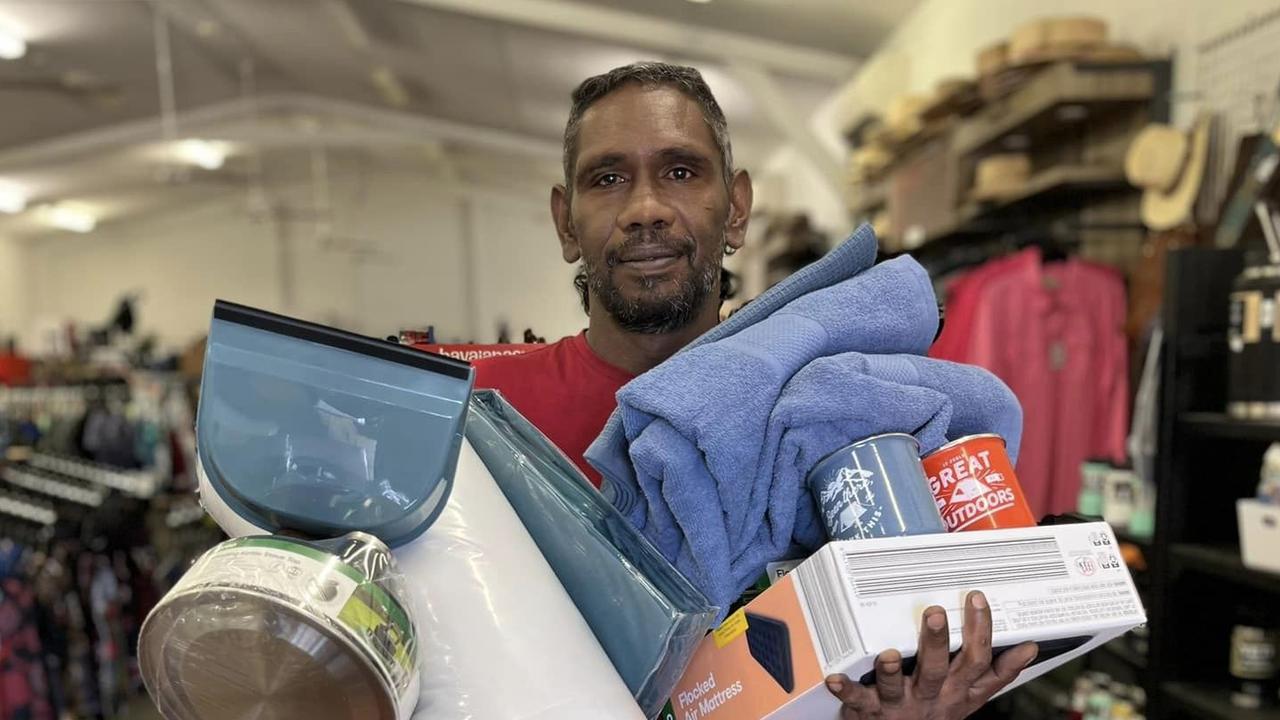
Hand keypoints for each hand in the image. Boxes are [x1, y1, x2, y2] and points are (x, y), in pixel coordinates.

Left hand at [824, 591, 1036, 719]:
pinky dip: (845, 689)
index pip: (976, 660)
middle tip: (937, 613)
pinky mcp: (870, 711)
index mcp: (956, 690)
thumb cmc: (937, 713)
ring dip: (890, 670)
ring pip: (896, 686)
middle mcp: (930, 696)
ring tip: (889, 654)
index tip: (976, 599)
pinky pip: (856, 699)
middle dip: (937, 642)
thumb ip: (998, 673)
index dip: (980, 631)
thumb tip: (1029, 648)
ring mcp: (898, 704)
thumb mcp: (973, 697)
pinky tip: (834, 677)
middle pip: (937, 669)